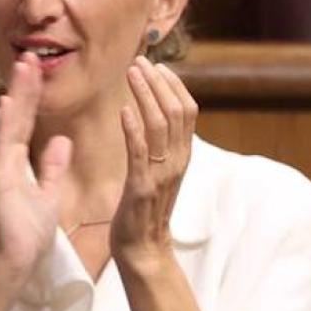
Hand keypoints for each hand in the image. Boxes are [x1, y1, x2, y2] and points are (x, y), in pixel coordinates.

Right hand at [0, 53, 71, 289]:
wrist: (15, 262)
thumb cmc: (28, 234)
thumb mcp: (48, 193)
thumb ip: (52, 167)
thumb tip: (63, 141)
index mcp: (15, 163)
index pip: (26, 123)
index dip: (32, 96)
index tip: (39, 70)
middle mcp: (2, 161)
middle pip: (14, 118)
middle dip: (23, 87)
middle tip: (29, 56)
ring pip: (8, 126)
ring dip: (15, 97)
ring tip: (23, 69)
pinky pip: (2, 149)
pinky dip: (4, 126)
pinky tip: (7, 105)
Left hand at [111, 56, 195, 274]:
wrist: (142, 250)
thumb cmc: (143, 211)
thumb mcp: (157, 174)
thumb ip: (159, 148)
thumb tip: (151, 119)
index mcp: (182, 156)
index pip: (187, 111)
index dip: (174, 86)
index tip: (157, 66)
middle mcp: (178, 161)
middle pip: (177, 111)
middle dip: (159, 83)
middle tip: (141, 61)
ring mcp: (162, 174)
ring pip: (161, 125)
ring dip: (146, 95)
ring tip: (133, 74)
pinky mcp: (142, 187)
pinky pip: (141, 153)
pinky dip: (133, 129)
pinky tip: (123, 110)